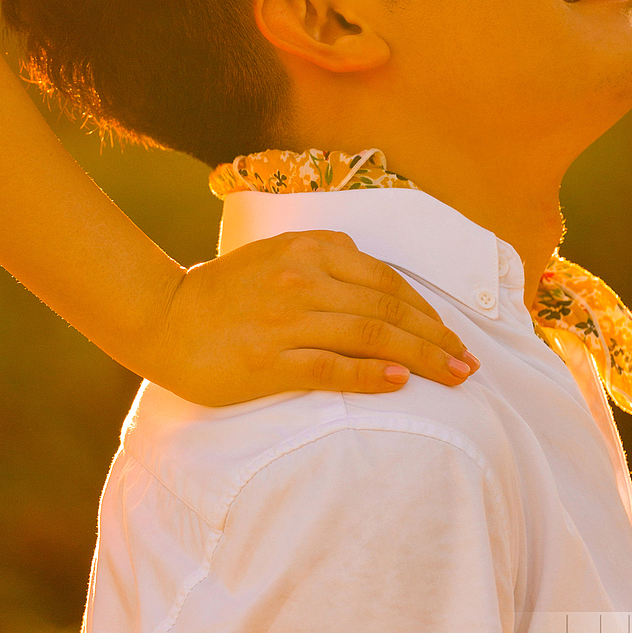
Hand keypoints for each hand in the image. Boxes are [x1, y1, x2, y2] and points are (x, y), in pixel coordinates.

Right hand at [150, 231, 479, 406]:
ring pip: (372, 336)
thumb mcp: (275, 255)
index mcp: (309, 249)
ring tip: (454, 377)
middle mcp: (303, 278)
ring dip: (422, 358)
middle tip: (470, 364)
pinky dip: (371, 375)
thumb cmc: (222, 293)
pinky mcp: (270, 361)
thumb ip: (323, 259)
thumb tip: (375, 280)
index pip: (386, 280)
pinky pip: (332, 368)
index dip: (426, 309)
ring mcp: (287, 320)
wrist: (162, 317)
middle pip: (389, 309)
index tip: (452, 334)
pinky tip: (400, 383)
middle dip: (437, 337)